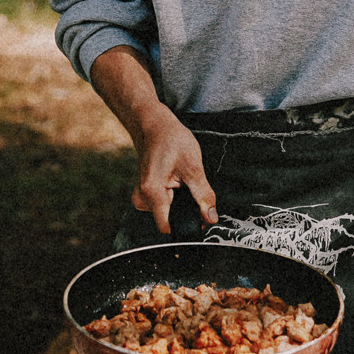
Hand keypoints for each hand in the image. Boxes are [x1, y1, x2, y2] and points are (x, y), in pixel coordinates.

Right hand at [130, 110, 215, 235]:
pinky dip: (174, 197)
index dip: (188, 224)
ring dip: (180, 201)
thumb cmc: (171, 140)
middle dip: (185, 209)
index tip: (201, 216)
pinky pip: (164, 205)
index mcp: (151, 192)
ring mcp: (141, 197)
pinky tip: (176, 181)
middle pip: (170, 218)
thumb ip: (203, 195)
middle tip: (190, 186)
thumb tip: (211, 218)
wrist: (155, 126)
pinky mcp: (145, 195)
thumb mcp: (193, 166)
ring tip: (182, 180)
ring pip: (168, 212)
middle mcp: (142, 198)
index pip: (169, 227)